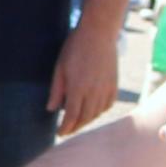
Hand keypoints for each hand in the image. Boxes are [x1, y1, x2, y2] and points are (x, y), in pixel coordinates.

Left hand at [49, 6, 127, 135]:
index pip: (72, 117)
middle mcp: (94, 92)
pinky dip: (100, 111)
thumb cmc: (75, 48)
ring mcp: (106, 88)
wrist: (99, 33)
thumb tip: (51, 109)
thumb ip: (56, 90)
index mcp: (78, 88)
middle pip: (85, 118)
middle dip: (75, 127)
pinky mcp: (114, 84)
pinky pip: (108, 105)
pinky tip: (93, 110)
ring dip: (87, 120)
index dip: (65, 128)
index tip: (60, 133)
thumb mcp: (60, 67)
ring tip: (78, 121)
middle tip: (67, 130)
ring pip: (97, 113)